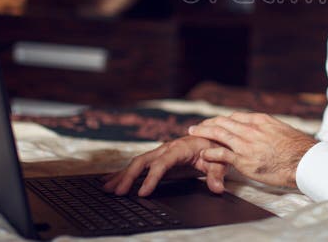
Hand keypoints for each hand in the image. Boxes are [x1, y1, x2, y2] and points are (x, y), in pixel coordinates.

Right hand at [102, 135, 227, 195]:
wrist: (213, 135)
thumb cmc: (215, 148)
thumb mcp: (220, 161)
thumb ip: (217, 174)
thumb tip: (217, 188)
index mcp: (180, 148)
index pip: (163, 163)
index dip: (152, 178)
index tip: (143, 192)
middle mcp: (167, 148)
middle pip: (143, 161)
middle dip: (129, 177)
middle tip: (119, 193)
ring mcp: (160, 152)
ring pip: (137, 163)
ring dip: (122, 175)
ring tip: (107, 189)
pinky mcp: (158, 157)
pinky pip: (139, 165)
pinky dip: (124, 173)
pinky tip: (111, 181)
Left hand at [188, 112, 317, 187]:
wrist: (302, 160)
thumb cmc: (297, 148)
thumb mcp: (282, 130)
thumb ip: (268, 129)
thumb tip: (265, 131)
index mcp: (260, 120)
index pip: (235, 117)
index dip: (222, 120)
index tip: (215, 122)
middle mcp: (251, 129)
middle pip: (223, 122)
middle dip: (208, 124)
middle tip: (197, 126)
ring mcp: (246, 144)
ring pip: (219, 134)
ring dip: (203, 133)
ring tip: (193, 133)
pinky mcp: (244, 160)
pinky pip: (222, 155)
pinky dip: (210, 153)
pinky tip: (203, 154)